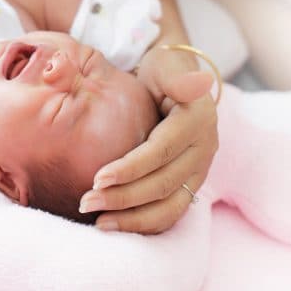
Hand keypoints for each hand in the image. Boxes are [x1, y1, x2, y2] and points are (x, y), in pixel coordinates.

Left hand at [79, 49, 217, 233]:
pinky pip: (171, 212)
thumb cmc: (162, 71)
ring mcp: (200, 169)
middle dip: (123, 197)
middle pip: (163, 183)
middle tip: (85, 202)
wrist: (173, 80)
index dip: (131, 168)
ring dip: (133, 218)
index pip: (161, 152)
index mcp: (198, 120)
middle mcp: (204, 148)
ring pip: (170, 206)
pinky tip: (115, 224)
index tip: (97, 178)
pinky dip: (144, 223)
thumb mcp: (166, 67)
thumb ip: (179, 77)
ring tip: (98, 221)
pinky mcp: (191, 184)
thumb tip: (202, 80)